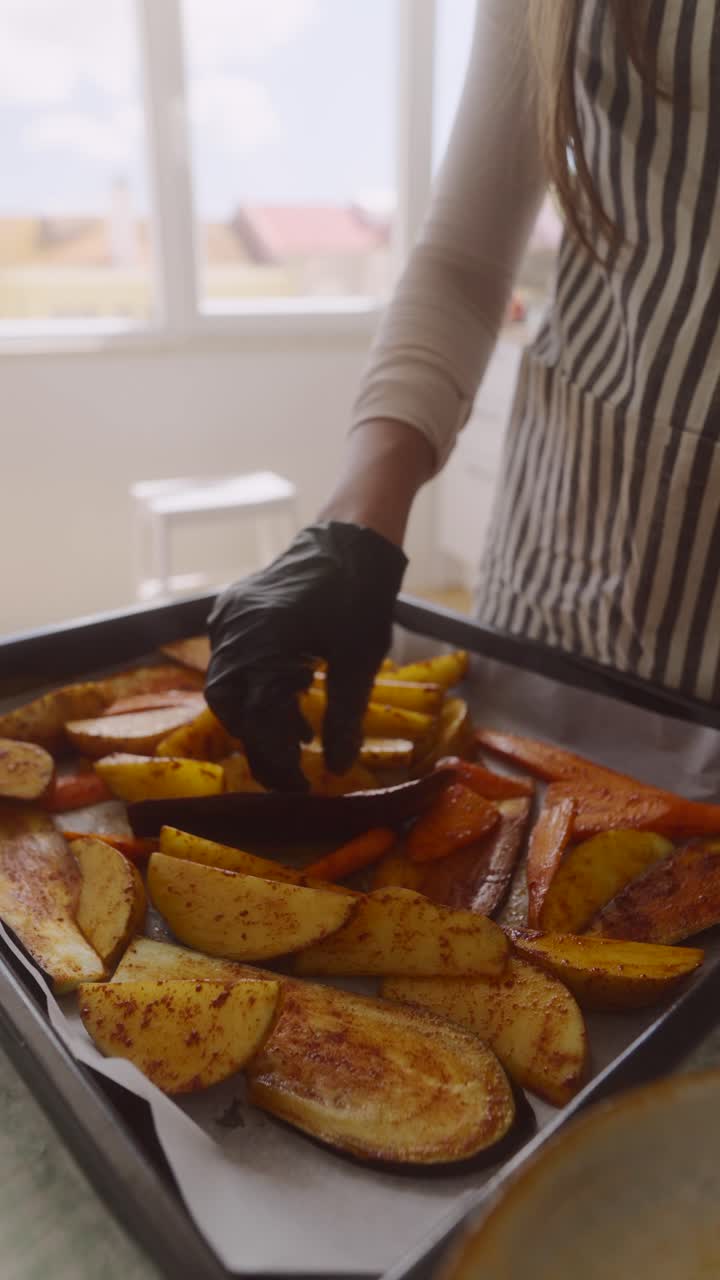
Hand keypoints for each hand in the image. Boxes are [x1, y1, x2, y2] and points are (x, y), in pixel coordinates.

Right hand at [205, 522, 406, 790]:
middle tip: (294, 768)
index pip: (257, 720)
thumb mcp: (360, 661)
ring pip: (226, 685)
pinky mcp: (231, 611)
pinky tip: (289, 696)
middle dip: (260, 742)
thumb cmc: (361, 596)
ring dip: (256, 715)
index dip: (277, 760)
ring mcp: (227, 617)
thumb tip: (335, 767)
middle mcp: (235, 628)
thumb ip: (344, 716)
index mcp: (265, 639)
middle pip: (229, 706)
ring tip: (298, 733)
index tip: (301, 785)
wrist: (350, 540)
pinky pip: (230, 659)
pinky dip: (253, 686)